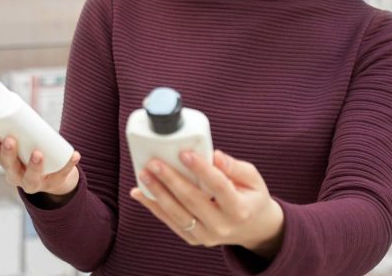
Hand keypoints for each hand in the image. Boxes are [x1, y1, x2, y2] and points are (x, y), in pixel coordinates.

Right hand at [0, 127, 80, 196]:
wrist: (52, 178)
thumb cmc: (32, 151)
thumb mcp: (23, 140)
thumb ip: (20, 123)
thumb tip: (13, 97)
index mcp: (5, 161)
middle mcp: (15, 174)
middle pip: (8, 166)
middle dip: (8, 153)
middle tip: (10, 140)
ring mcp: (33, 182)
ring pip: (31, 177)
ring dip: (34, 166)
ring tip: (38, 153)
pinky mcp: (52, 183)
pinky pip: (60, 175)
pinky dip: (67, 166)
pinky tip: (74, 155)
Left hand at [130, 149, 284, 258]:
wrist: (252, 228)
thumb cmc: (250, 196)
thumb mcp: (252, 179)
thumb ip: (234, 167)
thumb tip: (214, 155)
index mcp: (240, 209)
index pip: (219, 186)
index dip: (202, 170)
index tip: (185, 153)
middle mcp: (222, 225)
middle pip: (193, 201)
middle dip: (171, 180)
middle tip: (155, 162)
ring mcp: (207, 235)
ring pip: (177, 214)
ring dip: (157, 193)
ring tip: (144, 174)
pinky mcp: (193, 239)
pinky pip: (170, 222)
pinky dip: (153, 206)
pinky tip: (139, 192)